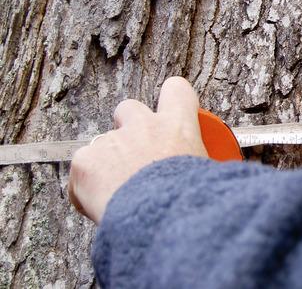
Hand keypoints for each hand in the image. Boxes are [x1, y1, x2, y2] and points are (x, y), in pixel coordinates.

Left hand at [68, 76, 207, 223]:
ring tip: (118, 191)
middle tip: (135, 154)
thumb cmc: (189, 200)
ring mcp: (112, 141)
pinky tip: (99, 203)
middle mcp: (143, 125)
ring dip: (108, 161)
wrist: (159, 219)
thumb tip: (211, 173)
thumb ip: (202, 163)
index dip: (173, 97)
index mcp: (178, 125)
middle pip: (129, 108)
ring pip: (102, 143)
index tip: (171, 110)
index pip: (177, 89)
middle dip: (128, 126)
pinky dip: (86, 185)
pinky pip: (82, 169)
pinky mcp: (86, 161)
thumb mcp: (207, 174)